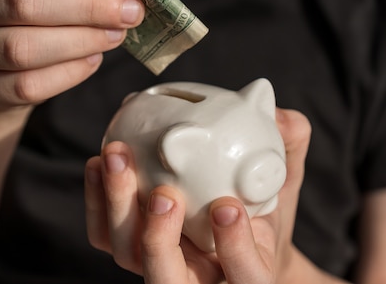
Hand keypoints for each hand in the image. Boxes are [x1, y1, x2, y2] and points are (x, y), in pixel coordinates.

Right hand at [0, 0, 144, 110]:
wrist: (2, 71)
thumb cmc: (38, 13)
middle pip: (22, 2)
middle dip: (86, 7)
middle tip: (130, 12)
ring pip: (22, 47)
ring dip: (80, 41)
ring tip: (116, 36)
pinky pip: (27, 84)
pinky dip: (69, 73)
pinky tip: (93, 61)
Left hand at [84, 108, 313, 283]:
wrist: (231, 226)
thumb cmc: (259, 208)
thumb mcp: (283, 180)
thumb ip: (289, 150)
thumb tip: (282, 117)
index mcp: (244, 272)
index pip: (245, 278)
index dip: (235, 249)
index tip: (228, 206)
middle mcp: (196, 277)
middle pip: (167, 280)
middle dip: (158, 240)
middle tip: (163, 195)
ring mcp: (157, 263)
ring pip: (127, 256)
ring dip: (118, 208)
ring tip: (119, 157)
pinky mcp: (127, 244)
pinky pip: (103, 234)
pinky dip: (96, 199)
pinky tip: (99, 162)